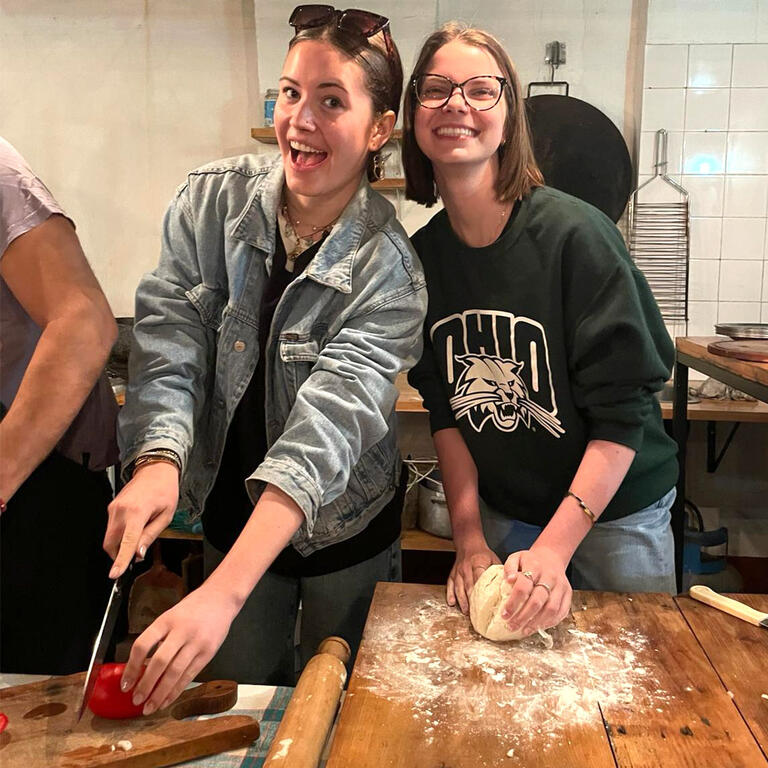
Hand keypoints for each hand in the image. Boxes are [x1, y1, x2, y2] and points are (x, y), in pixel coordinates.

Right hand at [104, 461, 178, 577]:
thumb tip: (139, 553)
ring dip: (119, 544)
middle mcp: (121, 510)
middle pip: (111, 544)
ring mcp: (113, 508)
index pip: (126, 542)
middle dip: (119, 555)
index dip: (120, 560)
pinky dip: (119, 534)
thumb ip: (150, 535)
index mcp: (137, 512)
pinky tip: (133, 527)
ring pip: (109, 537)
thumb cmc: (165, 491)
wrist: (156, 470)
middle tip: (137, 553)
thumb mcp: (166, 516)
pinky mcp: (111, 506)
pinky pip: (111, 527)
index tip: (115, 574)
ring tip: (139, 535)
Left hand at [120, 583, 238, 713]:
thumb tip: (141, 667)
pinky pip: (189, 675)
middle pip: (159, 662)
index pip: (143, 645)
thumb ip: (158, 638)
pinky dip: (176, 690)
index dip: (131, 667)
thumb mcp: (171, 616)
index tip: (125, 683)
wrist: (221, 597)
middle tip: (136, 700)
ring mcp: (196, 642)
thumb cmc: (194, 607)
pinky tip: (167, 700)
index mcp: (166, 620)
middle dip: (146, 685)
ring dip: (160, 693)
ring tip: (150, 707)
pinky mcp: (208, 652)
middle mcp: (181, 631)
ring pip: (175, 673)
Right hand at [447, 538, 500, 614]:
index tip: (485, 601)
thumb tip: (507, 586)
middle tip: (476, 612)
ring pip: (458, 587)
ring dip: (462, 600)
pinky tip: (452, 603)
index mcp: (478, 562)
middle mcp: (466, 567)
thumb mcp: (494, 559)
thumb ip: (499, 572)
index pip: (479, 576)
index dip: (481, 589)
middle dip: (471, 599)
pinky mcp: (452, 574)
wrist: (469, 544)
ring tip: (466, 611)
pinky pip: (450, 585)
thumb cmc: (483, 554)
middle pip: (468, 584)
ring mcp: (458, 571)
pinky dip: (450, 594)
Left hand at [501, 545, 571, 636]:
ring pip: (551, 609)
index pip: (523, 587)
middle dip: (523, 617)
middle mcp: (550, 576)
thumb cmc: (530, 560)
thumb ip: (509, 567)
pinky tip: (538, 627)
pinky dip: (550, 622)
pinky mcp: (568, 593)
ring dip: (536, 623)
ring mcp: (561, 586)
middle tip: (511, 626)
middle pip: (537, 601)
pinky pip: (562, 612)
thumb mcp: (516, 557)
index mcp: (535, 566)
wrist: (551, 556)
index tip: (504, 614)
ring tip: (524, 630)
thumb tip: (508, 580)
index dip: (513, 603)